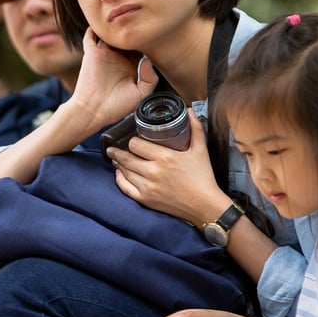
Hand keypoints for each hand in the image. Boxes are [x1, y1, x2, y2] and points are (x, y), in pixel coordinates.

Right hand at [66, 29, 156, 129]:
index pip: (140, 49)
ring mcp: (104, 55)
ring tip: (123, 19)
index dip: (146, 42)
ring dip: (115, 27)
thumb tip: (148, 60)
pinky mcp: (91, 53)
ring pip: (110, 35)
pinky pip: (90, 36)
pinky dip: (95, 27)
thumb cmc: (115, 107)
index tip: (152, 38)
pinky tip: (103, 22)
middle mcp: (117, 59)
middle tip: (140, 26)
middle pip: (126, 39)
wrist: (93, 111)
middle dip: (133, 31)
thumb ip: (150, 79)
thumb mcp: (140, 95)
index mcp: (130, 67)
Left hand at [107, 109, 224, 225]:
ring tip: (116, 158)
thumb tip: (189, 111)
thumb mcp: (201, 149)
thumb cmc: (203, 177)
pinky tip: (120, 173)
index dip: (132, 141)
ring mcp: (148, 187)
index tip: (132, 140)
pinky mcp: (146, 199)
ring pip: (124, 171)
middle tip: (113, 147)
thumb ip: (195, 128)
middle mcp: (153, 171)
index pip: (136, 144)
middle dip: (118, 151)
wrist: (204, 205)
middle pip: (126, 157)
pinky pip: (125, 187)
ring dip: (118, 163)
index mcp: (165, 157)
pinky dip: (119, 179)